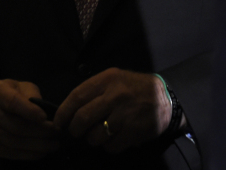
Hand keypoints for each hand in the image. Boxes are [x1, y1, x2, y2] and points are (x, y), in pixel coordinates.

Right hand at [0, 79, 59, 159]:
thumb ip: (31, 95)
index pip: (12, 102)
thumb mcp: (21, 87)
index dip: (29, 111)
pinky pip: (8, 153)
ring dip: (36, 145)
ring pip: (13, 142)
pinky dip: (27, 154)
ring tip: (53, 144)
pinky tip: (41, 152)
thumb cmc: (10, 94)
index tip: (45, 117)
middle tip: (56, 133)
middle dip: (39, 131)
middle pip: (15, 126)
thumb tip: (42, 112)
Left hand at [53, 68, 170, 153]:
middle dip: (74, 129)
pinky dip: (109, 146)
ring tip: (100, 134)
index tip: (58, 122)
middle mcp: (116, 95)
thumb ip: (94, 90)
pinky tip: (115, 138)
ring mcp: (125, 114)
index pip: (77, 96)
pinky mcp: (134, 131)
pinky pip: (111, 146)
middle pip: (83, 118)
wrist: (166, 98)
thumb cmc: (135, 88)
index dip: (63, 112)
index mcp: (108, 79)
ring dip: (93, 139)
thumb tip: (69, 110)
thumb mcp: (115, 79)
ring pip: (95, 136)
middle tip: (75, 132)